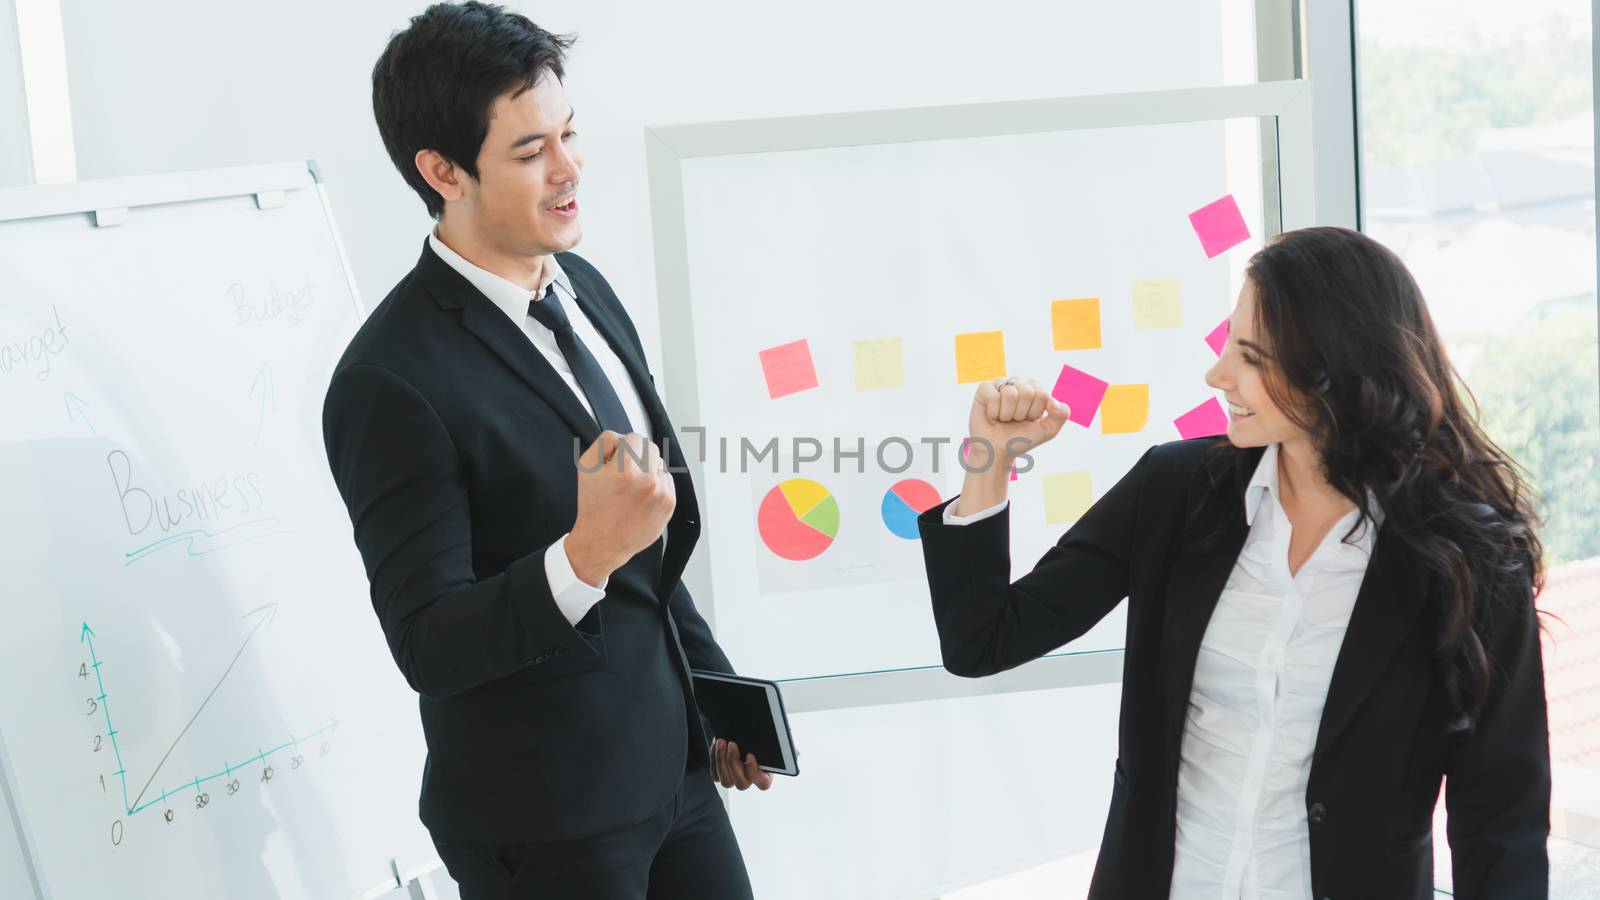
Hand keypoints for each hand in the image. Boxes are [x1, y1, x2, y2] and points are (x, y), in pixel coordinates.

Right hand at [566, 431, 675, 585]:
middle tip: (623, 471)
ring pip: (659, 463)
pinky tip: (641, 496)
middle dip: (636, 454)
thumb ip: (604, 442)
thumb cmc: (593, 506)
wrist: (603, 542)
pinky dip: (655, 483)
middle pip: (650, 447)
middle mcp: (647, 480)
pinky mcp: (670, 503)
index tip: (614, 461)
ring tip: (631, 487)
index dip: (621, 447)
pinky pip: (666, 480)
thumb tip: (623, 437)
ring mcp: (661, 493)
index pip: (632, 438)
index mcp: (625, 470)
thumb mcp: (586, 467)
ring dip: (647, 469)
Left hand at [711, 738, 772, 790]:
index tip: (749, 755)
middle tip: (732, 745)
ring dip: (721, 761)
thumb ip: (761, 746)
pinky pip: (715, 775)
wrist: (741, 733)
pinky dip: (714, 760)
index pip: (763, 783)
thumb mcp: (761, 741)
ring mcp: (735, 780)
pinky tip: (716, 746)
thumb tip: (760, 742)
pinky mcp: (722, 776)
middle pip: (742, 784)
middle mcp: (750, 780)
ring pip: (726, 782)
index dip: (754, 771)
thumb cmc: (755, 737)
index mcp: (765, 774)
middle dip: (734, 763)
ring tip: (721, 742)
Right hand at [966, 376, 1069, 471]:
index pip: (1042, 393)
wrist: (997, 451)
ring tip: (1003, 419)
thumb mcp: (1048, 431)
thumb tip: (1053, 401)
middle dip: (1021, 413)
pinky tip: (991, 417)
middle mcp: (1018, 383)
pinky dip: (993, 412)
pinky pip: (993, 396)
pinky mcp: (984, 389)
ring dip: (1007, 414)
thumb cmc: (1021, 439)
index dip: (1035, 411)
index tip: (1028, 420)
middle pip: (1027, 392)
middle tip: (1014, 420)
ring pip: (1010, 394)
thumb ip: (1061, 415)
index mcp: (1034, 389)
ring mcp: (1001, 384)